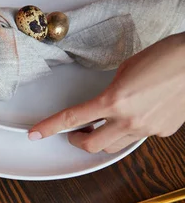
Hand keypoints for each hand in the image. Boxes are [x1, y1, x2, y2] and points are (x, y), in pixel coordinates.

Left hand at [28, 33, 184, 152]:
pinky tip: (136, 114)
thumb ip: (110, 91)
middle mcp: (129, 119)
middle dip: (77, 141)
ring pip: (114, 145)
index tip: (35, 133)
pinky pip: (138, 137)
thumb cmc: (165, 56)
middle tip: (74, 133)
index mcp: (114, 100)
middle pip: (91, 145)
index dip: (49, 127)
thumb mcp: (125, 70)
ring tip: (102, 125)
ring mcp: (147, 128)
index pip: (72, 118)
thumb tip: (105, 103)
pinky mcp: (163, 131)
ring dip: (102, 138)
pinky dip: (130, 130)